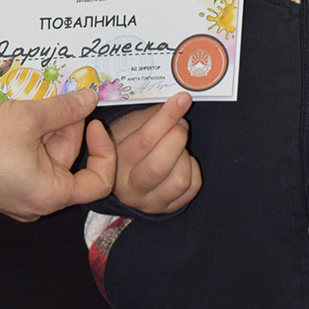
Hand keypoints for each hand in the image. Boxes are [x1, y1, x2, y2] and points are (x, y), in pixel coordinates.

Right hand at [0, 90, 115, 221]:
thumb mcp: (26, 117)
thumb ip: (64, 108)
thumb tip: (91, 98)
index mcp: (50, 194)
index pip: (98, 181)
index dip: (104, 149)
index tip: (92, 120)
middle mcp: (36, 202)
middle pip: (68, 160)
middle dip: (66, 124)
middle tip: (60, 92)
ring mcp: (16, 194)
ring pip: (46, 155)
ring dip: (45, 125)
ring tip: (35, 96)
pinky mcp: (0, 183)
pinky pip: (27, 158)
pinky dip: (28, 134)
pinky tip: (19, 109)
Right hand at [108, 93, 201, 212]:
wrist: (119, 177)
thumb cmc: (123, 144)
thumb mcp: (126, 127)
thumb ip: (150, 116)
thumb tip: (179, 102)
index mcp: (115, 163)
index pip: (145, 140)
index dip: (167, 116)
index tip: (182, 99)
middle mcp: (131, 189)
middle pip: (161, 165)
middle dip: (177, 137)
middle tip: (179, 124)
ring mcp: (150, 202)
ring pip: (180, 179)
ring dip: (185, 155)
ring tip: (177, 146)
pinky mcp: (167, 209)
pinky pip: (192, 188)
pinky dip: (193, 169)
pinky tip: (182, 161)